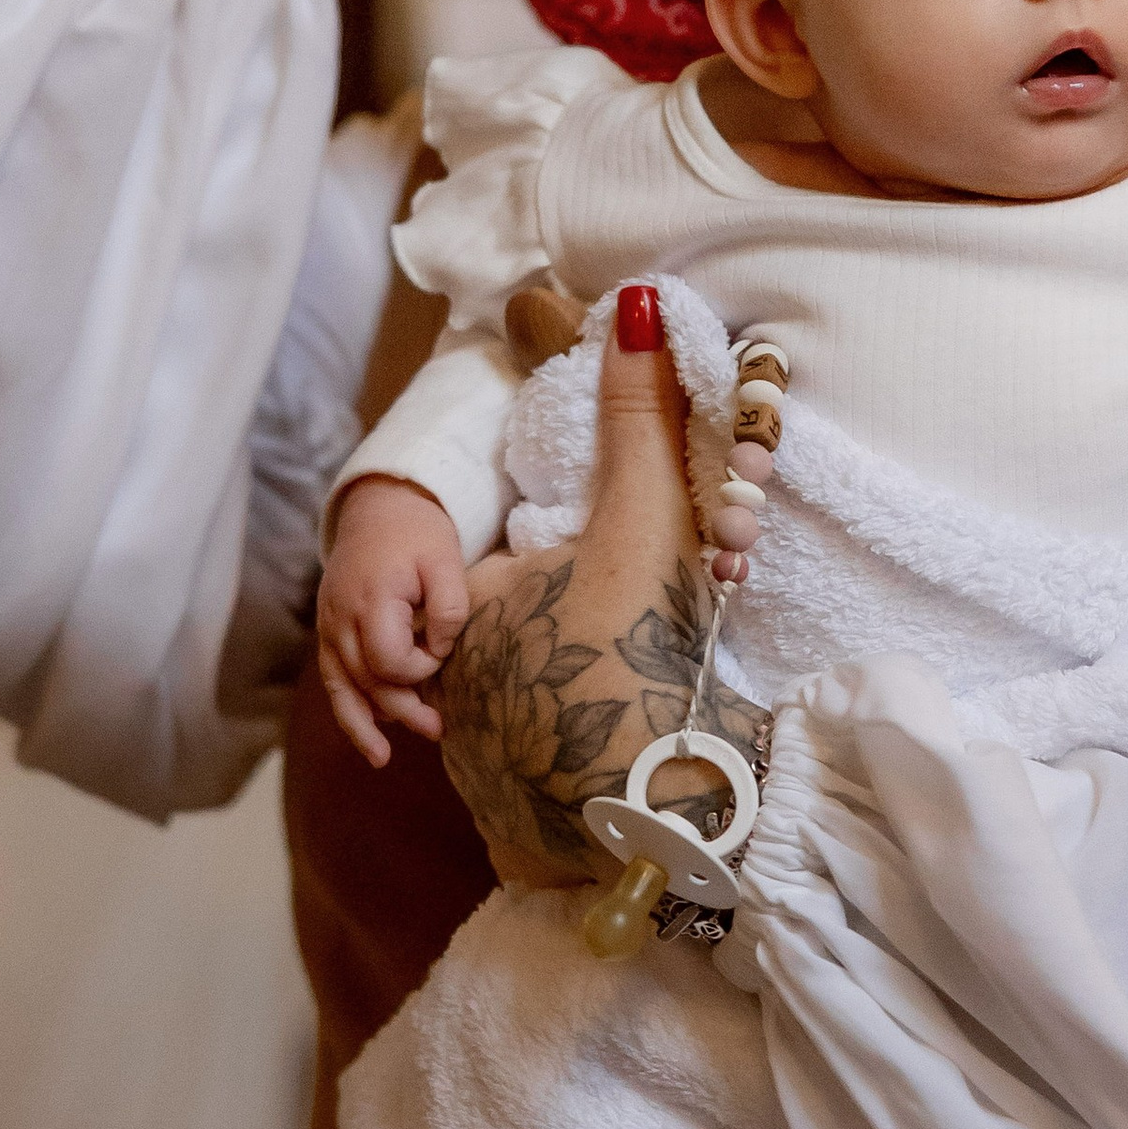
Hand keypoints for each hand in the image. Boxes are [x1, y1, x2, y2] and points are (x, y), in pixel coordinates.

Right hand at [317, 476, 472, 768]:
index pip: (388, 659)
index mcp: (371, 599)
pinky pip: (333, 677)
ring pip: (340, 687)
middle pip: (365, 681)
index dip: (419, 669)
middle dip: (401, 709)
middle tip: (438, 729)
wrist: (377, 506)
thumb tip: (440, 653)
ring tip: (382, 757)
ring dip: (363, 723)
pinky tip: (364, 735)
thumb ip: (449, 609)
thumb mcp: (446, 560)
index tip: (441, 654)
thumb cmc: (417, 533)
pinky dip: (346, 708)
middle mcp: (340, 618)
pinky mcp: (328, 630)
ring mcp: (328, 625)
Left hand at [435, 288, 770, 884]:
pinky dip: (583, 742)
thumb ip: (638, 415)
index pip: (501, 557)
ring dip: (580, 684)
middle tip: (646, 625)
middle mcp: (461, 686)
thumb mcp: (647, 519)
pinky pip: (540, 757)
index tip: (621, 569)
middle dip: (580, 618)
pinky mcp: (522, 816)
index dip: (577, 552)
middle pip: (518, 626)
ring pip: (527, 692)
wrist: (665, 822)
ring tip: (641, 682)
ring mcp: (488, 757)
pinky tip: (632, 737)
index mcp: (474, 612)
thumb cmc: (639, 658)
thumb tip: (630, 305)